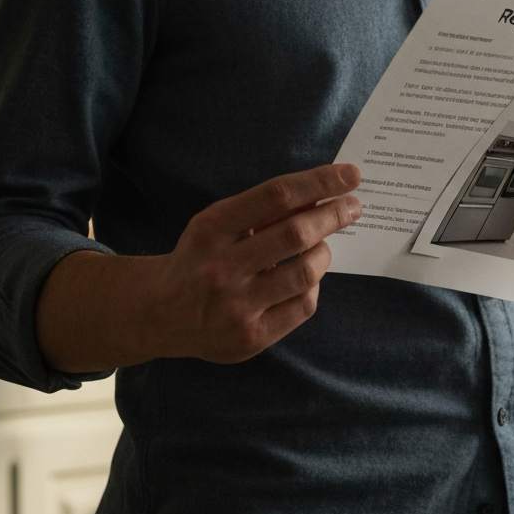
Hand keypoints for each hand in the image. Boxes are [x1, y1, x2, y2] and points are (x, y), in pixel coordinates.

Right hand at [148, 164, 361, 362]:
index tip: (349, 175)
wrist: (160, 313)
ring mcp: (236, 306)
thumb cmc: (202, 256)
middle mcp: (222, 267)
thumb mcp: (219, 223)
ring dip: (323, 253)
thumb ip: (263, 211)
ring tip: (322, 246)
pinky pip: (303, 305)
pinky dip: (312, 286)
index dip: (319, 182)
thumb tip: (322, 194)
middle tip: (353, 207)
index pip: (276, 195)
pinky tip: (305, 279)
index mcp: (212, 228)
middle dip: (333, 216)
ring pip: (305, 272)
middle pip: (296, 234)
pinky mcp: (251, 338)